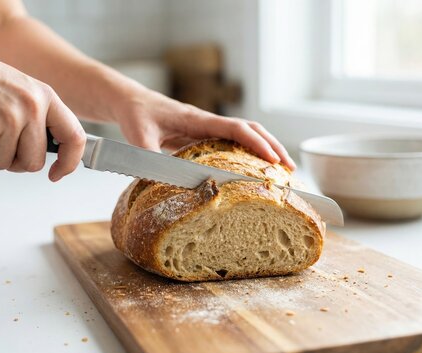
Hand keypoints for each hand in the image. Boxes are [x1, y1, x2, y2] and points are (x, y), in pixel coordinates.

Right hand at [0, 32, 84, 180]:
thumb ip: (38, 116)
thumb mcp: (20, 90)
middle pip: (34, 162)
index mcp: (45, 96)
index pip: (74, 137)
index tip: (58, 173)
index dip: (69, 162)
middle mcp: (31, 107)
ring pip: (5, 164)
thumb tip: (53, 149)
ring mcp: (9, 119)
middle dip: (13, 160)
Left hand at [111, 87, 295, 169]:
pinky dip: (249, 152)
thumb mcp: (139, 137)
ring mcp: (208, 128)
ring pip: (245, 134)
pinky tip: (253, 168)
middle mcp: (208, 122)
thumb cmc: (137, 115)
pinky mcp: (204, 135)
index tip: (273, 160)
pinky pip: (233, 141)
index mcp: (197, 120)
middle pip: (251, 128)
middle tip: (289, 168)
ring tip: (281, 170)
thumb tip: (162, 182)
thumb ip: (149, 157)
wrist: (132, 102)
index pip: (236, 128)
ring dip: (265, 148)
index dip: (257, 143)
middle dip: (273, 146)